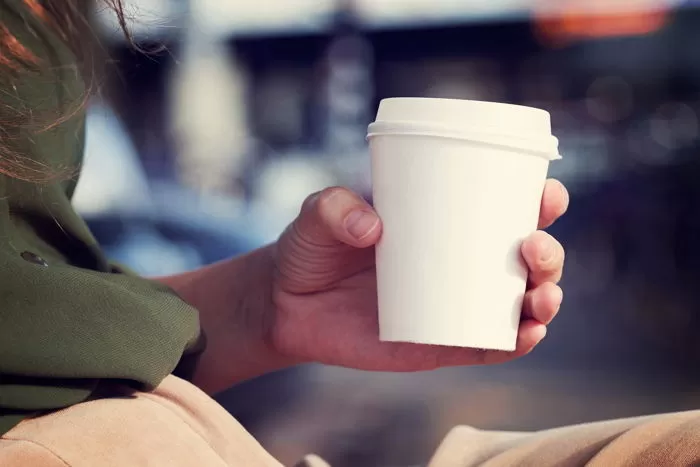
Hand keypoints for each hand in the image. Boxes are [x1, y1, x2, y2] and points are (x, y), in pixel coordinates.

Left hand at [270, 180, 567, 370]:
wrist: (286, 304)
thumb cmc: (311, 249)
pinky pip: (490, 346)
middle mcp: (459, 264)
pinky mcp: (441, 345)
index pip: (503, 208)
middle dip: (547, 253)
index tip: (547, 193)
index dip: (537, 200)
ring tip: (540, 294)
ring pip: (519, 303)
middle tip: (532, 246)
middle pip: (526, 259)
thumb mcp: (318, 214)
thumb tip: (373, 227)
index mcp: (443, 223)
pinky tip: (528, 333)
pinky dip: (517, 343)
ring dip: (545, 298)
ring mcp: (454, 306)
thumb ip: (335, 208)